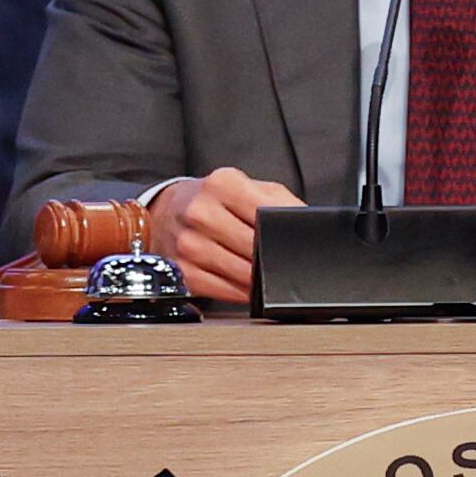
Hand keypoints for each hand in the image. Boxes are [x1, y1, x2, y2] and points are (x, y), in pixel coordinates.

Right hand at [146, 169, 302, 303]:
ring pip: (242, 273)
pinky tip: (245, 283)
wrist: (167, 211)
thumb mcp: (250, 188)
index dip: (287, 233)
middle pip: (255, 247)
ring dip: (260, 279)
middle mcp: (201, 212)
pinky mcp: (183, 271)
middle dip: (273, 258)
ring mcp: (189, 243)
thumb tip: (308, 228)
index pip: (268, 215)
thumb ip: (282, 204)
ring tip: (263, 270)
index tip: (295, 241)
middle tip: (280, 257)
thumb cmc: (214, 200)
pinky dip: (241, 292)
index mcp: (222, 184)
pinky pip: (224, 290)